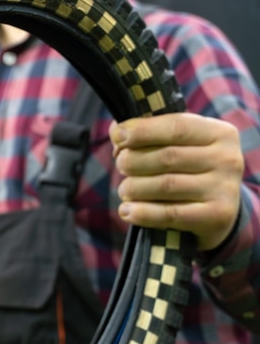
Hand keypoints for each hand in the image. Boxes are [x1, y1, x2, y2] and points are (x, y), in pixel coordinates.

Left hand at [110, 112, 243, 250]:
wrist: (216, 213)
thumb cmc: (187, 171)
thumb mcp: (178, 146)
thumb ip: (149, 134)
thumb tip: (117, 131)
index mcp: (219, 133)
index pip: (176, 126)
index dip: (142, 130)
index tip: (117, 136)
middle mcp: (227, 159)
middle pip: (167, 157)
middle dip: (133, 160)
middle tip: (121, 166)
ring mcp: (224, 189)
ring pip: (164, 185)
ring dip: (133, 187)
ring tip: (125, 190)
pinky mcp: (216, 217)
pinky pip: (169, 214)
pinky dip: (141, 212)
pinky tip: (125, 211)